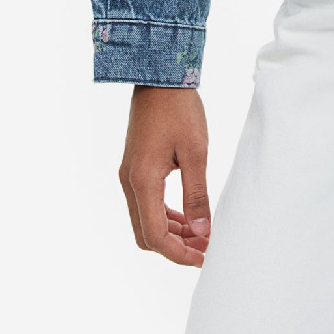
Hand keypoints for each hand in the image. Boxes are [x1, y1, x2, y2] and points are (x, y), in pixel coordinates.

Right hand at [119, 85, 212, 265]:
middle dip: (174, 247)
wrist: (159, 76)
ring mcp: (129, 174)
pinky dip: (165, 215)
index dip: (178, 253)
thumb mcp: (195, 151)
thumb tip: (201, 231)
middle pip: (146, 233)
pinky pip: (146, 203)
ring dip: (170, 232)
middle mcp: (129, 182)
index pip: (154, 235)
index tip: (202, 257)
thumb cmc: (179, 109)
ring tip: (200, 236)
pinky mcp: (135, 166)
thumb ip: (197, 194)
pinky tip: (186, 216)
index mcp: (143, 181)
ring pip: (145, 219)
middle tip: (203, 249)